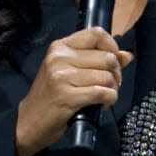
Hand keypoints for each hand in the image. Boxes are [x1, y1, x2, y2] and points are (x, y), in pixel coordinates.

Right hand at [15, 27, 133, 155]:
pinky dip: (109, 100)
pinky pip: (102, 93)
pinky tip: (101, 104)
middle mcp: (60, 58)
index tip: (113, 61)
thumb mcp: (68, 71)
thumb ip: (97, 60)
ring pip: (107, 77)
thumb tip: (127, 56)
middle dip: (116, 74)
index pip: (97, 34)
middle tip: (110, 85)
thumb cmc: (50, 96)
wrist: (28, 121)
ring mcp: (62, 77)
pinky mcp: (67, 97)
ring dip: (112, 90)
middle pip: (107, 58)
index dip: (112, 46)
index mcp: (60, 47)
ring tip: (103, 97)